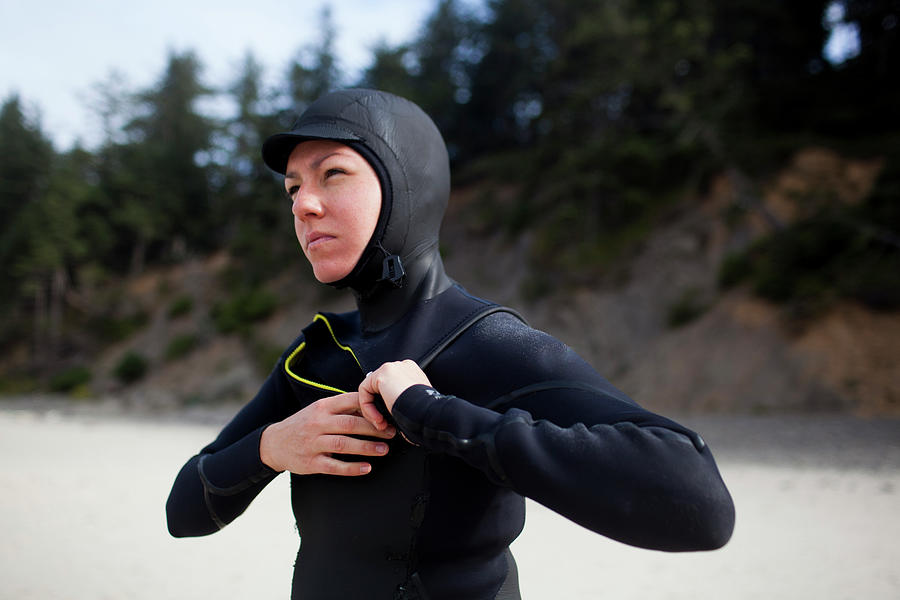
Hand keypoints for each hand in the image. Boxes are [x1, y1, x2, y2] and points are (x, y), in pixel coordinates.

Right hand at [259, 392, 395, 475]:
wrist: (274, 443)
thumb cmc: (303, 424)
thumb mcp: (319, 410)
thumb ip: (342, 408)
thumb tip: (372, 406)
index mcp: (322, 407)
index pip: (350, 401)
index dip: (370, 407)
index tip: (387, 412)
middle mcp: (318, 423)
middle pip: (350, 424)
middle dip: (374, 428)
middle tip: (392, 433)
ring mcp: (313, 443)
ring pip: (344, 445)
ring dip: (366, 447)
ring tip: (384, 449)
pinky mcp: (311, 462)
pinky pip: (334, 466)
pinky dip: (352, 468)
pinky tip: (366, 468)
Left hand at [358, 359, 430, 430]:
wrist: (429, 414)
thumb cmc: (426, 415)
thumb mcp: (415, 406)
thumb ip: (403, 402)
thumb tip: (394, 413)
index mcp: (414, 373)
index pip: (391, 385)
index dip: (387, 404)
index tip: (391, 422)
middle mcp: (403, 367)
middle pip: (379, 386)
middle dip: (378, 408)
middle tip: (383, 425)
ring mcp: (393, 368)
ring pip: (370, 389)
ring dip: (372, 410)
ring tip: (381, 424)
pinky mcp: (382, 374)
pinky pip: (365, 390)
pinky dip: (367, 407)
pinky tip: (378, 419)